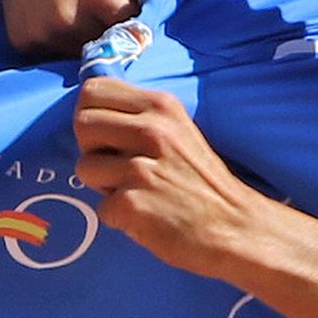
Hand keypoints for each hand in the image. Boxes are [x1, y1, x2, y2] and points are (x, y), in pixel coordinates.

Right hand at [1, 0, 149, 56]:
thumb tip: (195, 1)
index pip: (137, 36)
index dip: (144, 30)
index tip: (147, 23)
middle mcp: (69, 19)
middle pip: (109, 52)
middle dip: (119, 42)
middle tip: (120, 26)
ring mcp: (43, 32)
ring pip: (81, 58)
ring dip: (90, 48)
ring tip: (92, 23)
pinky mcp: (23, 39)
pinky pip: (53, 58)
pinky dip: (62, 47)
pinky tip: (68, 24)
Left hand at [73, 77, 263, 275]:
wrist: (236, 227)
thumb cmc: (202, 183)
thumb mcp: (178, 131)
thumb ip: (140, 118)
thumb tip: (88, 114)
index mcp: (161, 107)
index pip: (94, 90)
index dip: (93, 115)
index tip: (109, 137)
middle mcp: (151, 131)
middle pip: (82, 124)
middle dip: (92, 149)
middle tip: (119, 167)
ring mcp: (141, 169)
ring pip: (85, 166)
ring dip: (103, 185)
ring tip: (135, 192)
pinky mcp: (133, 204)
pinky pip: (101, 207)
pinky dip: (119, 217)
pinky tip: (146, 216)